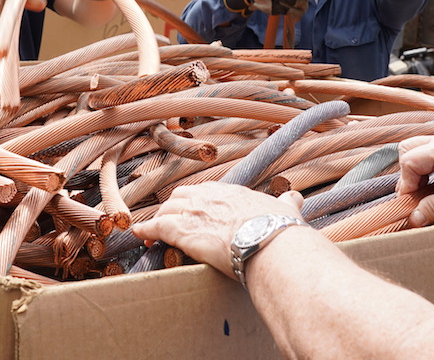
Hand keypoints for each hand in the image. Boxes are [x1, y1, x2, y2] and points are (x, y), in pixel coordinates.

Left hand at [131, 182, 305, 279]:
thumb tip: (294, 197)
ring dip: (159, 221)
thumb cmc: (279, 229)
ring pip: (167, 210)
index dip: (197, 202)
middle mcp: (210, 197)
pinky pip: (157, 227)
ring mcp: (194, 212)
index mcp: (232, 192)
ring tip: (153, 233)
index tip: (194, 210)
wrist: (269, 242)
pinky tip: (139, 235)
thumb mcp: (285, 209)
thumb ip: (286, 202)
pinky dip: (146, 230)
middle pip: (182, 196)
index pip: (206, 191)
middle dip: (175, 207)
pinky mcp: (183, 231)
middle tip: (172, 221)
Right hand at [397, 134, 433, 226]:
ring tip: (426, 189)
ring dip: (418, 169)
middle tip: (416, 192)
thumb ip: (432, 208)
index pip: (408, 161)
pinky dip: (429, 167)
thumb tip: (412, 219)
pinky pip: (432, 152)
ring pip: (419, 148)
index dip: (407, 182)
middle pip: (408, 148)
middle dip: (407, 172)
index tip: (414, 200)